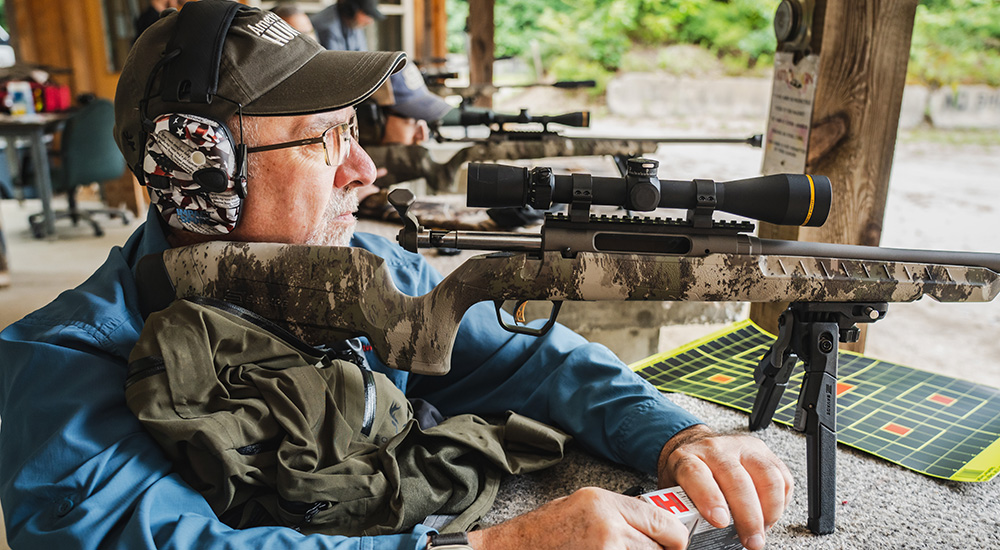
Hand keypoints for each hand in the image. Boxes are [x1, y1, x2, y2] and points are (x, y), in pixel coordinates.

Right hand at [467, 487, 690, 549]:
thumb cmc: (542, 531)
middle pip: (661, 549)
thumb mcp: (583, 507)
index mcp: (605, 502)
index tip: (673, 546)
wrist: (510, 549)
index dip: (675, 540)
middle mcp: (608, 526)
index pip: (666, 524)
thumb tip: (655, 528)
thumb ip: (620, 514)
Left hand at [657, 425, 792, 549]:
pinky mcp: (763, 452)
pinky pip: (782, 477)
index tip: (720, 521)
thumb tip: (688, 534)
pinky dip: (781, 501)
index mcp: (687, 458)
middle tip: (751, 540)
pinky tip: (770, 514)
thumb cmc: (686, 475)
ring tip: (762, 531)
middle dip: (748, 516)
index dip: (710, 498)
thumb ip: (682, 509)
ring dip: (770, 510)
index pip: (697, 473)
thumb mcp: (674, 491)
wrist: (694, 446)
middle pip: (737, 479)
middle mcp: (715, 449)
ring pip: (766, 476)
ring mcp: (741, 447)